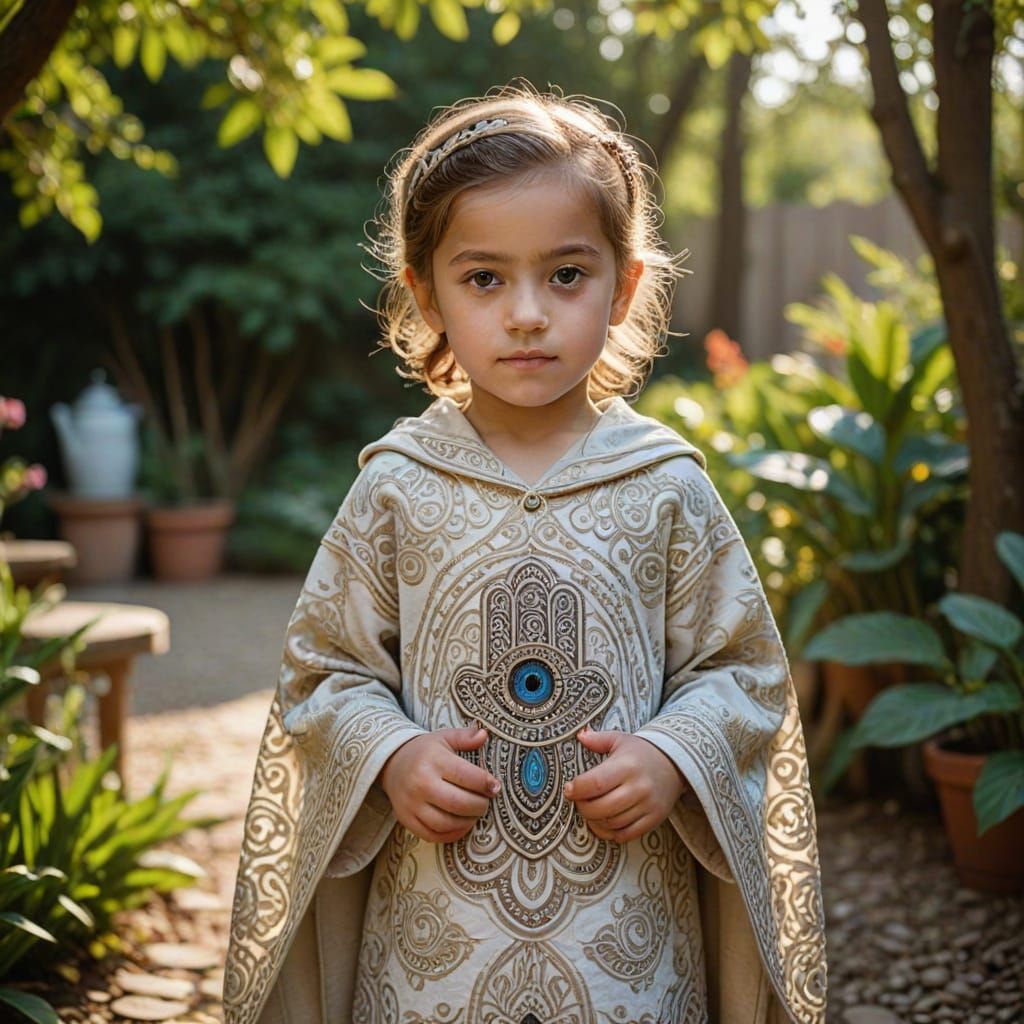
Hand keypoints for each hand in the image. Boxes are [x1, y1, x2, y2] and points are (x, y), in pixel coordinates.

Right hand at [378, 726, 500, 843]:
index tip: (494, 786)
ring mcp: (412, 804)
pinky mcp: (407, 820)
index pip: (467, 776)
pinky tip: (461, 825)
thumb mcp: (444, 738)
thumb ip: (464, 737)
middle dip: (480, 805)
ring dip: (468, 822)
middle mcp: (421, 783)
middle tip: (486, 801)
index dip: (486, 784)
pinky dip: (452, 834)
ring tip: (475, 813)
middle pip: (458, 803)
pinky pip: (433, 835)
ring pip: (446, 823)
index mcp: (433, 760)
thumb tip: (484, 734)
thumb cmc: (425, 751)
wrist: (392, 763)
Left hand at [563, 727, 687, 843]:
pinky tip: (604, 823)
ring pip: (612, 823)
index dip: (577, 789)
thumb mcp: (620, 739)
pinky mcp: (655, 819)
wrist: (675, 763)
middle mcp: (638, 787)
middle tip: (578, 802)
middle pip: (601, 808)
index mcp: (627, 765)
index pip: (596, 783)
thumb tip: (579, 736)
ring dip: (595, 821)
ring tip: (590, 812)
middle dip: (583, 808)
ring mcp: (648, 805)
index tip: (569, 789)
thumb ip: (598, 739)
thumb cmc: (641, 752)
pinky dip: (611, 833)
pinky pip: (627, 834)